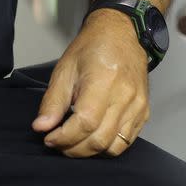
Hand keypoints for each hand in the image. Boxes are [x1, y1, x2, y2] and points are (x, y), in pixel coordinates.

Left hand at [31, 9, 149, 156]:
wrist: (120, 34)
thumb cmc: (91, 48)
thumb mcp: (65, 69)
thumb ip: (53, 101)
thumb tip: (41, 127)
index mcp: (104, 82)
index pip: (84, 123)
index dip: (64, 137)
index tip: (48, 138)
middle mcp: (125, 97)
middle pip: (99, 140)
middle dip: (74, 149)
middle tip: (57, 143)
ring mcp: (138, 107)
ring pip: (114, 146)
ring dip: (90, 151)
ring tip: (73, 143)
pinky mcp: (144, 113)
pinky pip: (126, 141)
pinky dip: (107, 146)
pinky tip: (92, 138)